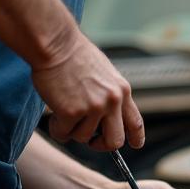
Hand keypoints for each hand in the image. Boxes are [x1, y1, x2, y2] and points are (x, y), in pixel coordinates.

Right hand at [32, 31, 144, 151]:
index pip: (135, 123)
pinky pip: (64, 133)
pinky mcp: (72, 111)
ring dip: (72, 130)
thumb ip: (110, 95)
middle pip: (115, 141)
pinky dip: (57, 129)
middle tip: (90, 140)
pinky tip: (54, 116)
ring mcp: (93, 107)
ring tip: (64, 114)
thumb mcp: (105, 74)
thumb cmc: (74, 54)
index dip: (136, 138)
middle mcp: (112, 101)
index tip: (134, 145)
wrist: (55, 43)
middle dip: (101, 144)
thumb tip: (107, 118)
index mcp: (122, 91)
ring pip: (84, 137)